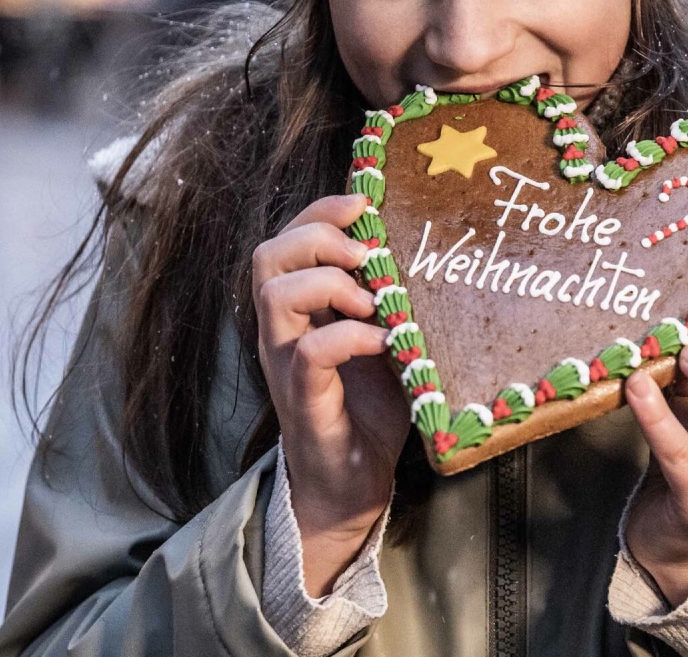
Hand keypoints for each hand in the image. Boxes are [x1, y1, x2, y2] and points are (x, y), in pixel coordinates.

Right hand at [252, 194, 411, 594]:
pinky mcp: (306, 402)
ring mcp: (287, 367)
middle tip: (366, 252)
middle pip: (268, 256)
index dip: (320, 211)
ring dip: (328, 283)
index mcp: (299, 311)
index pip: (287, 239)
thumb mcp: (382, 336)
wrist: (353, 484)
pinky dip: (348, 336)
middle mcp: (282, 333)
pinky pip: (310, 354)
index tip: (364, 204)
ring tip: (373, 300)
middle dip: (317, 235)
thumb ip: (386, 296)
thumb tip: (420, 245)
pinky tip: (382, 341)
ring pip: (274, 297)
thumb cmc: (370, 407)